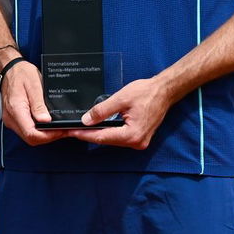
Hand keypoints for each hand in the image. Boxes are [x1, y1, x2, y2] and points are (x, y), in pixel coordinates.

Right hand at [0, 60, 65, 146]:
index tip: (62, 130)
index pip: (31, 133)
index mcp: (15, 109)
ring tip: (59, 127)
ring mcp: (11, 120)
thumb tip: (45, 121)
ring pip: (29, 137)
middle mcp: (11, 118)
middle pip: (31, 138)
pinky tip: (49, 124)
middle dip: (49, 137)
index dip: (48, 136)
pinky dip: (39, 131)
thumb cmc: (21, 74)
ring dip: (45, 135)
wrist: (9, 69)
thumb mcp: (34, 85)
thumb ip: (38, 104)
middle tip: (65, 130)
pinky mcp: (14, 120)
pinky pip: (27, 130)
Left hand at [57, 76, 173, 150]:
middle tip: (69, 131)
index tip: (69, 132)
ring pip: (111, 140)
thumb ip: (102, 111)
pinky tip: (96, 128)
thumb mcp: (120, 99)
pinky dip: (107, 133)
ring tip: (79, 130)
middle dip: (87, 135)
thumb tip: (86, 120)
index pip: (101, 137)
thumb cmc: (147, 93)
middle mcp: (136, 142)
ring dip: (96, 134)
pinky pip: (118, 137)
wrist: (164, 91)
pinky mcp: (139, 137)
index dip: (83, 134)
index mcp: (132, 134)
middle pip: (105, 140)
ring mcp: (139, 141)